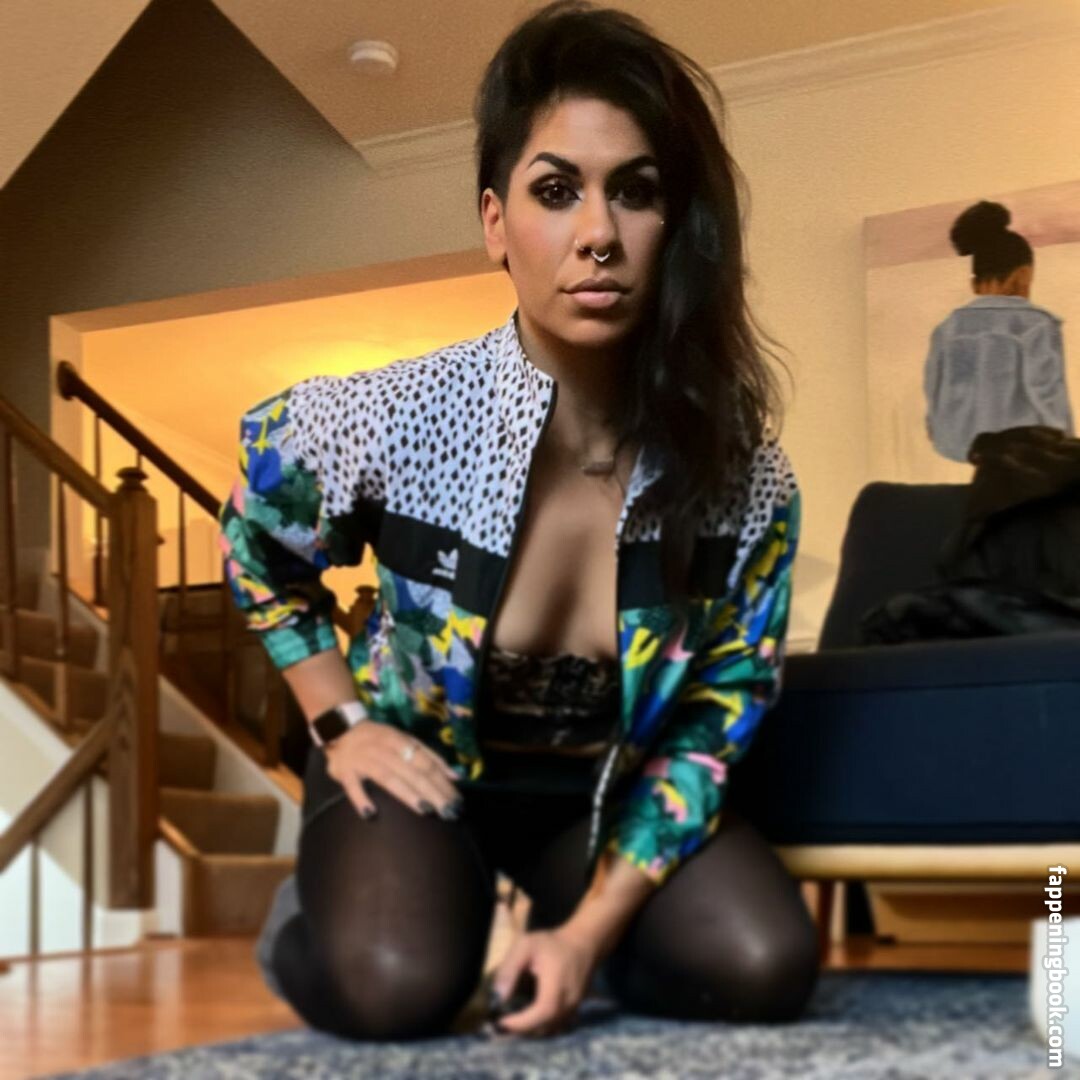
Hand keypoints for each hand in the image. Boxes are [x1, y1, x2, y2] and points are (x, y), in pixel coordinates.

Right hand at [324, 722, 461, 820]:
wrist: (341, 728)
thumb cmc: (380, 738)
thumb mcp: (405, 740)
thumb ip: (429, 756)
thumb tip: (455, 776)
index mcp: (400, 740)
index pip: (425, 762)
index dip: (442, 780)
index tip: (456, 799)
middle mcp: (384, 749)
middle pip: (411, 771)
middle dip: (432, 791)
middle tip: (448, 811)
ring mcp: (363, 760)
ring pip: (388, 777)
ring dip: (407, 793)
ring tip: (425, 809)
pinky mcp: (345, 772)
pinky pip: (353, 786)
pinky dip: (361, 798)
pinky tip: (371, 813)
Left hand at [491, 928, 597, 1036]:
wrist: (583, 943)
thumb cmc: (552, 944)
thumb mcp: (526, 946)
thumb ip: (510, 969)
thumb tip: (498, 996)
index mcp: (555, 989)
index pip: (539, 1016)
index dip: (519, 1024)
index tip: (500, 1022)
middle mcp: (567, 1004)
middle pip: (543, 1028)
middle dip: (522, 1029)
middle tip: (503, 1022)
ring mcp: (573, 1009)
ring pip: (551, 1030)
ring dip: (532, 1030)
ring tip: (514, 1020)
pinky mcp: (575, 1010)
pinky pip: (557, 1026)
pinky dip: (542, 1026)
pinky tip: (531, 1017)